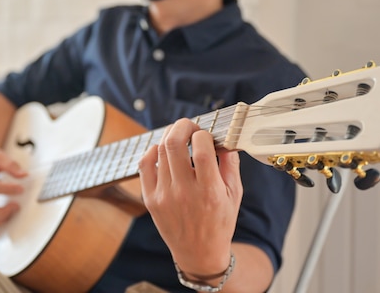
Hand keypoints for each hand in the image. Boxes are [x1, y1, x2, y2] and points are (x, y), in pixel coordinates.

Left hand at [138, 118, 242, 276]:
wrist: (198, 253)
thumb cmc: (220, 222)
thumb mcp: (235, 194)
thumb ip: (231, 163)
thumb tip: (225, 137)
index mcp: (209, 191)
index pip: (202, 149)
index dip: (203, 134)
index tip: (206, 135)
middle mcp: (184, 192)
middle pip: (174, 144)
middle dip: (182, 125)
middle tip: (190, 126)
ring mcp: (164, 196)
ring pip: (159, 151)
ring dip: (170, 137)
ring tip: (180, 138)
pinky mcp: (151, 200)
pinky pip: (144, 165)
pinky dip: (152, 151)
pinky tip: (163, 151)